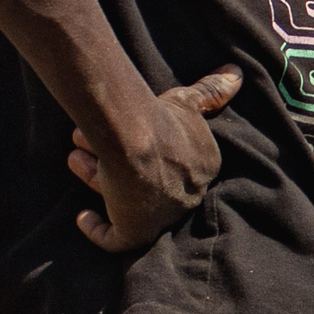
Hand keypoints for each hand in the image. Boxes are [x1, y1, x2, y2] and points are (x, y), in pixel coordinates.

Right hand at [69, 66, 242, 252]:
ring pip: (125, 201)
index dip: (144, 147)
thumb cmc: (162, 119)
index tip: (118, 134)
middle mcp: (185, 198)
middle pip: (144, 181)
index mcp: (202, 169)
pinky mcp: (136, 233)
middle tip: (86, 142)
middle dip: (114, 160)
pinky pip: (114, 240)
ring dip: (98, 178)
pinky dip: (98, 228)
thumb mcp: (187, 100)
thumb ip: (211, 91)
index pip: (171, 163)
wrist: (140, 142)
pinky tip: (83, 217)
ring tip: (76, 156)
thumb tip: (237, 73)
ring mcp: (161, 218)